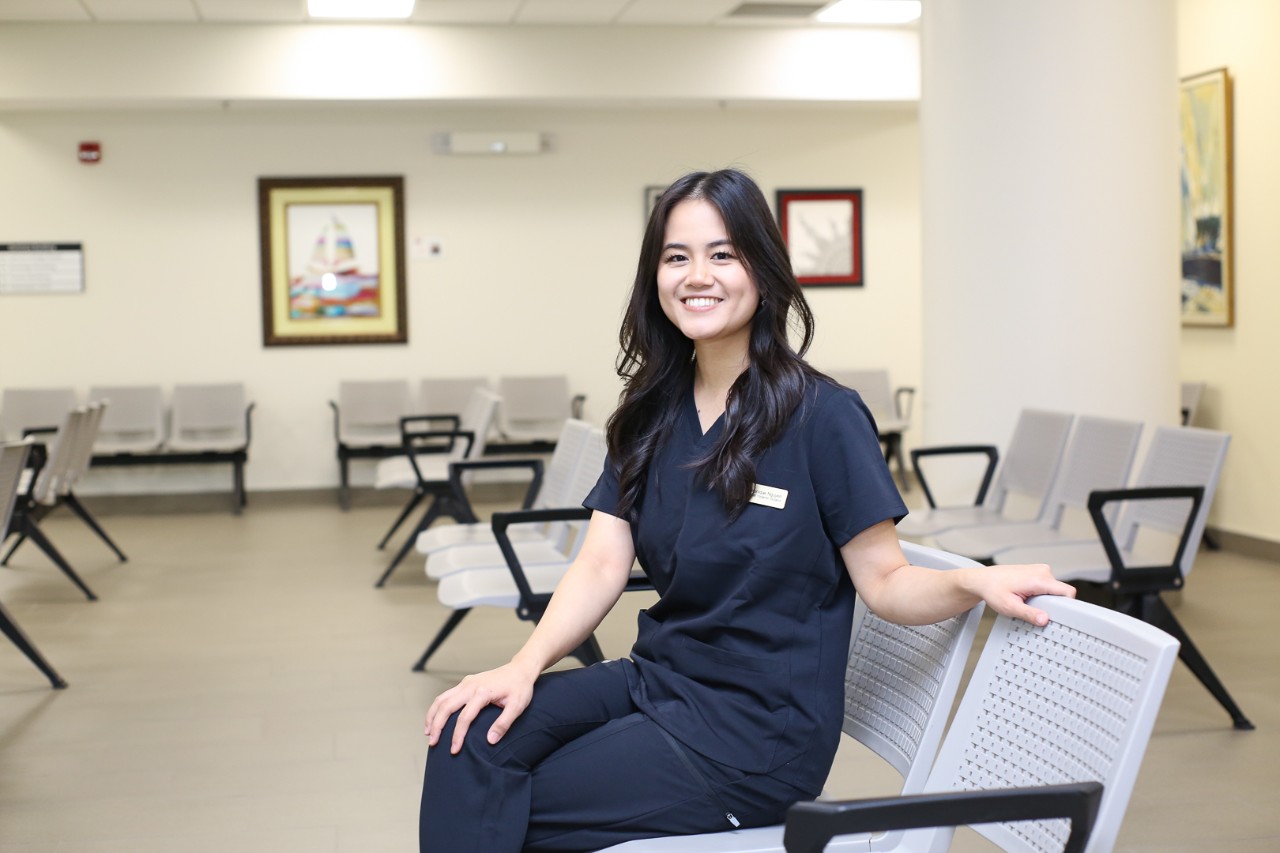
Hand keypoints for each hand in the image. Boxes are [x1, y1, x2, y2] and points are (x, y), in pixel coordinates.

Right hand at [424, 659, 538, 754]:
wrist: (520, 669)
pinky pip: (446, 695)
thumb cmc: (520, 687)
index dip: (457, 735)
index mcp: (483, 692)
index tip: (454, 750)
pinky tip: (436, 718)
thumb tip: (490, 741)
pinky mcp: (466, 683)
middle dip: (437, 726)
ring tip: (428, 732)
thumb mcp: (518, 706)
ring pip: (442, 699)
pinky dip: (438, 707)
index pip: (464, 717)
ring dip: (432, 715)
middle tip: (432, 743)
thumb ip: (504, 724)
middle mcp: (470, 685)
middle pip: (446, 706)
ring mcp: (466, 683)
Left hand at [963, 563, 1075, 626]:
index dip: (1067, 605)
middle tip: (1035, 609)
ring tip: (1028, 601)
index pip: (1068, 592)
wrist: (982, 580)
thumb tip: (1044, 619)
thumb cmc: (993, 590)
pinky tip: (1027, 596)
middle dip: (1052, 604)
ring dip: (1045, 598)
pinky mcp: (1037, 571)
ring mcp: (1040, 570)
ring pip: (1054, 589)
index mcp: (1038, 579)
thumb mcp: (1010, 607)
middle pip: (1061, 592)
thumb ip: (1029, 614)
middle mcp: (1042, 571)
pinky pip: (1048, 585)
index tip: (1059, 614)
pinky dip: (1041, 593)